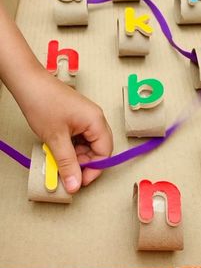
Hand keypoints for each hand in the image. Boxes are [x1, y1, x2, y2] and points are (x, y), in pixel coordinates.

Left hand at [19, 69, 112, 192]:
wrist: (28, 82)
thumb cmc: (43, 103)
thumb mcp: (56, 139)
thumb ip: (67, 164)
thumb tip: (75, 185)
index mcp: (96, 121)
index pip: (104, 152)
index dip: (94, 170)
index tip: (79, 182)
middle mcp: (95, 118)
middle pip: (98, 149)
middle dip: (84, 163)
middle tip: (68, 173)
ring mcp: (85, 117)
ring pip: (87, 144)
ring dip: (75, 156)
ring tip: (59, 161)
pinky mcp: (76, 117)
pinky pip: (79, 137)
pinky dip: (70, 147)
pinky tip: (58, 151)